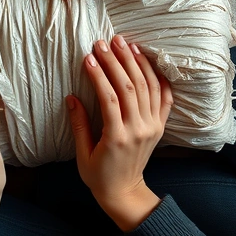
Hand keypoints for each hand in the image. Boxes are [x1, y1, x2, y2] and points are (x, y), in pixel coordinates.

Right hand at [66, 35, 173, 230]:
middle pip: (129, 87)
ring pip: (148, 88)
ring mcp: (152, 127)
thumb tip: (71, 98)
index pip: (109, 98)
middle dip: (116, 61)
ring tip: (125, 44)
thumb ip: (79, 125)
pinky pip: (164, 98)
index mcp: (117, 137)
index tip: (89, 57)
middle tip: (104, 42)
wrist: (125, 192)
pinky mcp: (160, 126)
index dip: (99, 75)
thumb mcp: (82, 154)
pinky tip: (149, 62)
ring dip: (137, 63)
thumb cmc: (99, 175)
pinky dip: (159, 79)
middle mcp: (138, 129)